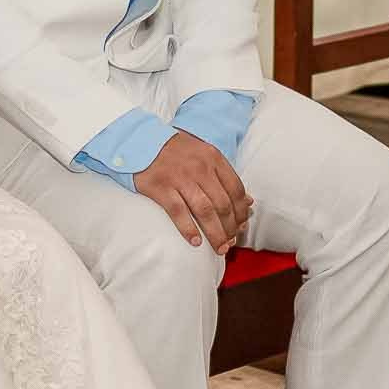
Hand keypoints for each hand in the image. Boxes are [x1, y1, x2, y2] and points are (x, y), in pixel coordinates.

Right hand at [136, 132, 251, 251]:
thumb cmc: (176, 150)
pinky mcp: (161, 187)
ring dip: (215, 233)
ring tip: (219, 247)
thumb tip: (248, 201)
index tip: (241, 226)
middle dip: (230, 227)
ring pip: (205, 211)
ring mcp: (180, 178)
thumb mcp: (205, 154)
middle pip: (223, 204)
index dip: (241, 211)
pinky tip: (196, 241)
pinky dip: (188, 229)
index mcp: (214, 158)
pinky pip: (179, 212)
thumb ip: (225, 176)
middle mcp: (200, 168)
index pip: (236, 189)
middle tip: (231, 242)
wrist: (140, 141)